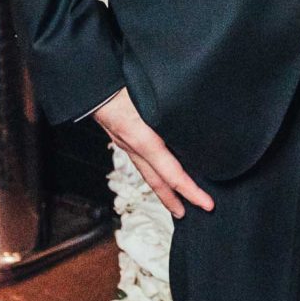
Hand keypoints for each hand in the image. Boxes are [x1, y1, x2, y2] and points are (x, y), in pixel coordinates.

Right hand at [92, 88, 214, 218]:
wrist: (93, 86)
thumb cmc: (122, 86)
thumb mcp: (152, 98)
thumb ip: (175, 109)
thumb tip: (198, 115)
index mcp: (144, 140)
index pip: (172, 174)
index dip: (190, 191)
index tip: (206, 203)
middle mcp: (134, 148)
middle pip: (157, 182)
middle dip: (173, 200)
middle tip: (187, 214)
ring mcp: (126, 145)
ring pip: (147, 174)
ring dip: (162, 190)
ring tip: (174, 200)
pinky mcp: (122, 138)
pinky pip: (140, 162)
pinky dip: (152, 172)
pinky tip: (159, 170)